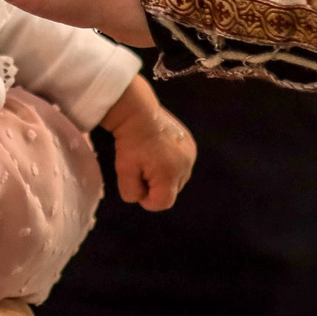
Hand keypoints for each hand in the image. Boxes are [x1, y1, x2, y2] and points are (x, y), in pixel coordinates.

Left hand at [100, 79, 195, 211]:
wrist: (138, 112)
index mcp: (169, 174)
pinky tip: (159, 152)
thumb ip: (132, 192)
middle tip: (141, 169)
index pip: (164, 203)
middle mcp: (185, 166)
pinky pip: (182, 165)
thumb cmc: (129, 142)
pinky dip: (171, 165)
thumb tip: (142, 198)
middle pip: (172, 191)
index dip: (148, 201)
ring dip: (165, 176)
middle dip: (156, 187)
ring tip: (150, 160)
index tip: (137, 185)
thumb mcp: (124, 171)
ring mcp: (191, 154)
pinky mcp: (192, 145)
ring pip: (178, 179)